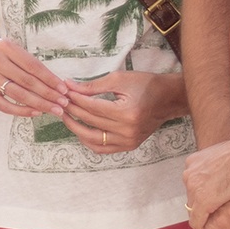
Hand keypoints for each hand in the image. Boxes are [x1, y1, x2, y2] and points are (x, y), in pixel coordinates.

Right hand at [0, 38, 68, 117]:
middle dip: (48, 94)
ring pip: (18, 94)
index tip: (64, 90)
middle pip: (27, 81)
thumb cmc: (4, 60)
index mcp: (4, 46)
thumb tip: (60, 87)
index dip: (50, 79)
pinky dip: (22, 111)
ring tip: (55, 110)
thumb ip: (34, 68)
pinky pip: (5, 105)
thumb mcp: (16, 55)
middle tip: (64, 103)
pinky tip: (36, 112)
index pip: (33, 66)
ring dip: (40, 104)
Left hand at [63, 70, 185, 154]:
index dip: (74, 98)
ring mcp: (129, 141)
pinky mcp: (130, 145)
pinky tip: (80, 129)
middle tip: (60, 100)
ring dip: (75, 127)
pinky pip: (102, 148)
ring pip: (92, 139)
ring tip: (65, 115)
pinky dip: (88, 140)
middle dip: (71, 109)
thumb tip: (69, 86)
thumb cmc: (146, 85)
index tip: (62, 90)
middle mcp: (128, 130)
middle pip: (89, 121)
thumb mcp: (118, 79)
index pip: (91, 107)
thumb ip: (92, 86)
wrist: (169, 98)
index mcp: (126, 113)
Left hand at [187, 135, 229, 224]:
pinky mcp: (203, 199)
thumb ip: (220, 170)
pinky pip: (198, 220)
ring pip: (194, 210)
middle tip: (214, 220)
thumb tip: (226, 178)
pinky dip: (204, 228)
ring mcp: (195, 186)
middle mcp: (190, 172)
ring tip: (215, 228)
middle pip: (192, 198)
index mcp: (195, 163)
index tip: (214, 207)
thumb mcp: (227, 160)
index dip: (205, 199)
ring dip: (204, 220)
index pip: (194, 187)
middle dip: (203, 210)